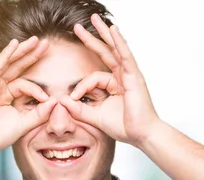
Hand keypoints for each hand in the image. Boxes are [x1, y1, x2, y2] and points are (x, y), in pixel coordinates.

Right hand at [0, 36, 56, 154]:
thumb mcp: (25, 123)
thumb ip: (40, 113)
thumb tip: (55, 101)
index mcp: (6, 95)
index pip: (24, 84)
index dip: (38, 89)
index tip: (48, 99)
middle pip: (17, 66)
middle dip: (31, 55)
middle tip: (46, 44)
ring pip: (9, 63)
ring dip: (22, 50)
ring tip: (36, 40)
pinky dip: (6, 55)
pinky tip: (15, 44)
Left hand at [60, 14, 160, 146]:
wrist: (141, 135)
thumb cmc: (124, 127)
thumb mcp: (95, 117)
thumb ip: (78, 109)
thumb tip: (62, 100)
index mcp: (114, 86)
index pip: (93, 77)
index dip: (81, 86)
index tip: (73, 98)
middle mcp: (122, 77)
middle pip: (105, 53)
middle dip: (91, 39)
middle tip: (77, 27)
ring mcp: (129, 75)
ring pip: (114, 49)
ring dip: (104, 33)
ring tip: (94, 20)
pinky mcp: (134, 77)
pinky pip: (125, 56)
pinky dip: (119, 42)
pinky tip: (113, 30)